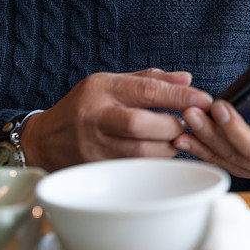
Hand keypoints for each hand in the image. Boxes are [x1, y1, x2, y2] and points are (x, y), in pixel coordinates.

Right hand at [20, 69, 211, 171]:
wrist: (45, 139)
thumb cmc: (86, 106)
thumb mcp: (111, 82)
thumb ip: (150, 79)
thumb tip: (186, 79)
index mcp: (102, 89)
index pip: (146, 90)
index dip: (179, 96)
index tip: (204, 100)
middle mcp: (96, 117)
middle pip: (141, 124)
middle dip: (172, 125)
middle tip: (187, 123)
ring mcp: (94, 147)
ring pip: (140, 152)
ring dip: (167, 147)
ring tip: (175, 138)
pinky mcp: (97, 170)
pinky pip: (135, 169)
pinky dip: (155, 162)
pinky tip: (160, 152)